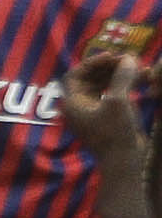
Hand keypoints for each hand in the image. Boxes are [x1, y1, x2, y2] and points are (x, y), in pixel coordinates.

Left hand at [72, 44, 147, 162]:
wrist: (123, 160)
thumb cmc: (115, 132)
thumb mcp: (118, 101)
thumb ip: (122, 77)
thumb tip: (129, 58)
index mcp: (73, 103)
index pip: (75, 74)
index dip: (93, 63)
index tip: (112, 57)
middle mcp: (79, 106)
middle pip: (91, 78)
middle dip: (110, 67)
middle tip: (130, 60)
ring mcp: (94, 111)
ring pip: (105, 85)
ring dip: (122, 74)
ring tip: (142, 68)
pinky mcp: (108, 116)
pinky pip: (115, 93)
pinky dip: (127, 85)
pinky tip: (145, 78)